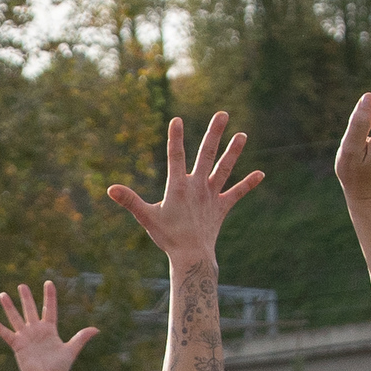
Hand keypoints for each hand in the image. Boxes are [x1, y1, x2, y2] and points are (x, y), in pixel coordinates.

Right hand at [0, 281, 97, 370]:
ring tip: (2, 294)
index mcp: (50, 329)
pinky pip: (6, 334)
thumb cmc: (59, 368)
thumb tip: (97, 329)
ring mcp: (26, 337)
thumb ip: (81, 338)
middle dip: (26, 298)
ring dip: (9, 307)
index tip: (48, 282)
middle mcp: (36, 330)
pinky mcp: (17, 345)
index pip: (50, 309)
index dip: (49, 296)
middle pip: (30, 310)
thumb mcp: (71, 350)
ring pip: (16, 318)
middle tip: (22, 286)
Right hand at [107, 111, 263, 265]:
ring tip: (243, 134)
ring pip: (225, 169)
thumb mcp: (146, 217)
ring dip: (234, 151)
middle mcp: (197, 187)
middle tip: (223, 114)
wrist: (191, 256)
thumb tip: (110, 189)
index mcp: (178, 186)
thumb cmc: (167, 237)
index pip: (176, 156)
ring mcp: (212, 196)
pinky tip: (261, 174)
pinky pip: (237, 193)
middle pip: (207, 154)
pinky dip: (248, 184)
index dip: (175, 138)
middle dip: (214, 133)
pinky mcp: (222, 207)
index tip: (177, 119)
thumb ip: (130, 200)